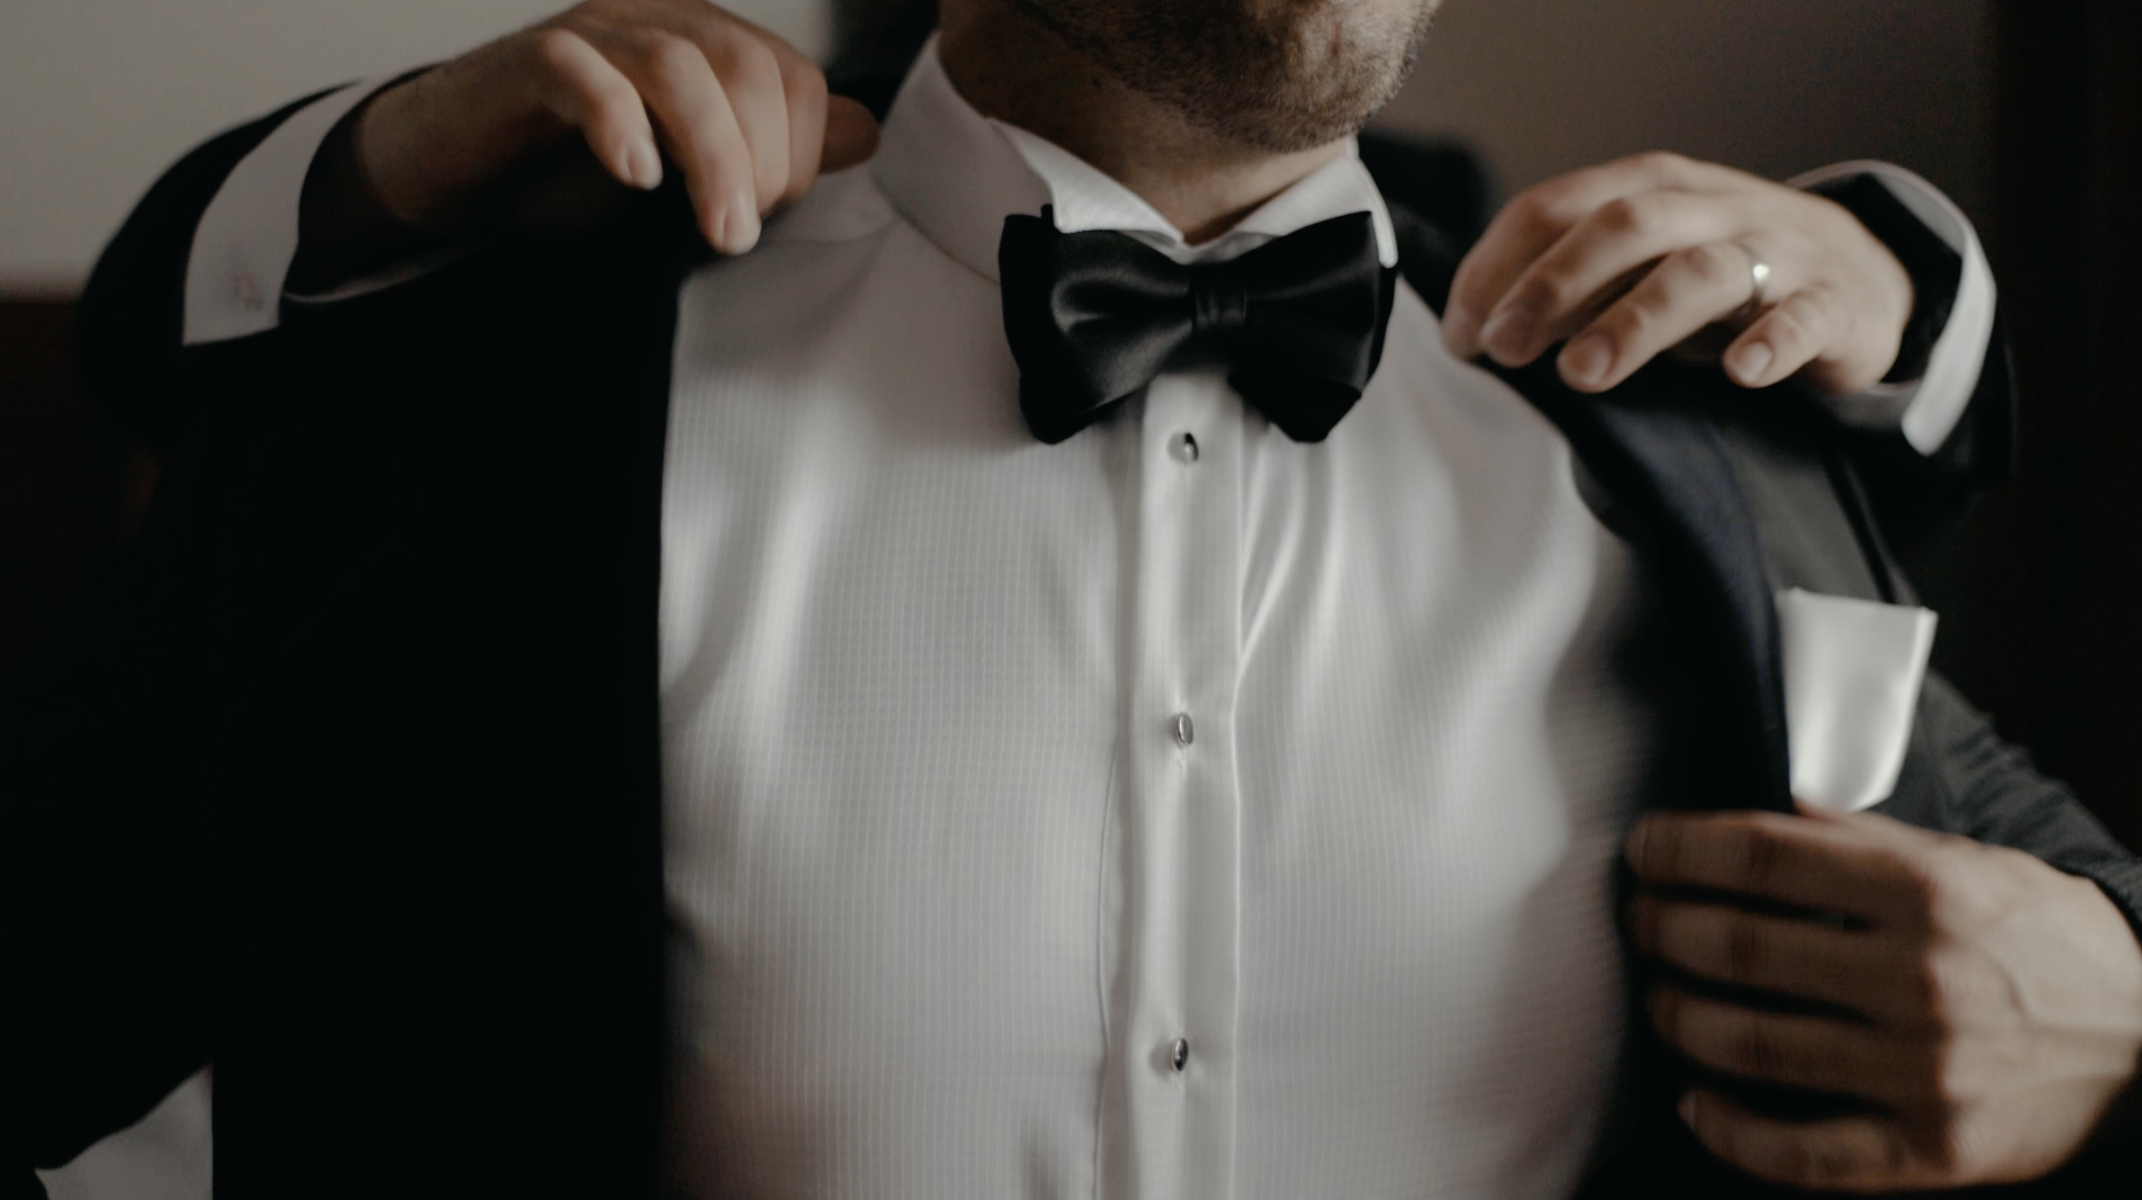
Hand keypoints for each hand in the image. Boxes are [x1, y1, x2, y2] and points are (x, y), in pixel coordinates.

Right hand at [351, 0, 879, 253]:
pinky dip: (616, 120)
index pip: (792, 76)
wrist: (452, 173)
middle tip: (740, 234)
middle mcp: (654, 24)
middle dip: (762, 158)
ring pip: (675, 66)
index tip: (770, 217)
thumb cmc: (570, 173)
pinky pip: (577, 69)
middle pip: (743, 64)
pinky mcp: (524, 66)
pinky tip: (636, 176)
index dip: (800, 151)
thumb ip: (775, 150)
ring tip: (717, 230)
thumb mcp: (689, 172)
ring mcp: (589, 37)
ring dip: (712, 155)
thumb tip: (863, 132)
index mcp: (704, 44)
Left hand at [1443, 153, 1913, 396]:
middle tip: (1504, 348)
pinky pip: (1804, 317)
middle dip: (1552, 286)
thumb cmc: (1726, 276)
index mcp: (1650, 189)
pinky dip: (1774, 341)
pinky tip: (1744, 372)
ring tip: (1584, 373)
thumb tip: (1476, 332)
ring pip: (1701, 271)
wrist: (1860, 279)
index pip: (1555, 207)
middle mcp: (1709, 208)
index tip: (1462, 333)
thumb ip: (1569, 289)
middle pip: (1622, 226)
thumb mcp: (1642, 267)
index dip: (1498, 268)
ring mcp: (1777, 250)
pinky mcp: (1833, 303)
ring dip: (1635, 320)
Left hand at [1625, 804, 2141, 1190]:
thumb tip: (1771, 811)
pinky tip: (1696, 1102)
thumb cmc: (2050, 943)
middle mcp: (1921, 979)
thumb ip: (1866, 839)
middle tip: (1639, 920)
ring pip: (1751, 1044)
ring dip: (1680, 1018)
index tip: (1644, 849)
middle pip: (1739, 947)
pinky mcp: (1931, 1148)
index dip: (1683, 849)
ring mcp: (1923, 1071)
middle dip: (1664, 928)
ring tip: (1659, 997)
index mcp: (1927, 892)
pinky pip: (1804, 1152)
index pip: (1765, 857)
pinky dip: (1732, 1130)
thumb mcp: (1972, 863)